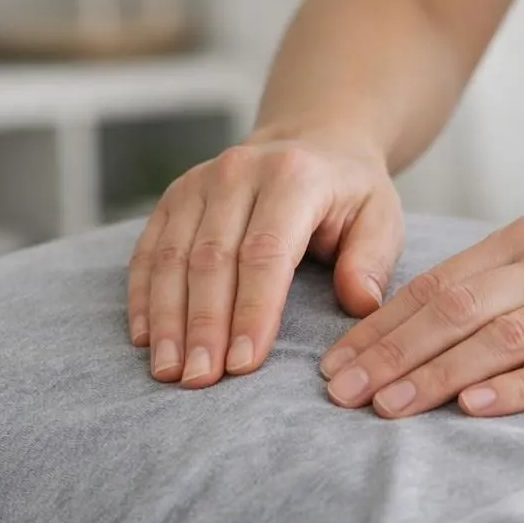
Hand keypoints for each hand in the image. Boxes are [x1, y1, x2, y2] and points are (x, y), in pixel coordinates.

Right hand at [128, 132, 402, 388]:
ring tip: (168, 371)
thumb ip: (371, 260)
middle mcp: (238, 173)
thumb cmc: (349, 194)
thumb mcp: (380, 217)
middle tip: (200, 379)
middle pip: (211, 259)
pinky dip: (144, 297)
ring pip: (172, 257)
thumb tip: (360, 303)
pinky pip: (148, 250)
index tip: (244, 364)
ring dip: (168, 319)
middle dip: (204, 325)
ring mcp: (198, 182)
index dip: (252, 311)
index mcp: (294, 177)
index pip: (266, 252)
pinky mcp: (173, 197)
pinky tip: (145, 339)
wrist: (312, 143)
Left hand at [318, 210, 523, 417]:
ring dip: (439, 374)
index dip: (379, 327)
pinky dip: (520, 386)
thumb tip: (425, 324)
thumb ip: (507, 280)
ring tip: (390, 409)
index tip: (332, 366)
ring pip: (503, 336)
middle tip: (340, 396)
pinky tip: (477, 407)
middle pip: (456, 309)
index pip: (437, 285)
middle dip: (390, 354)